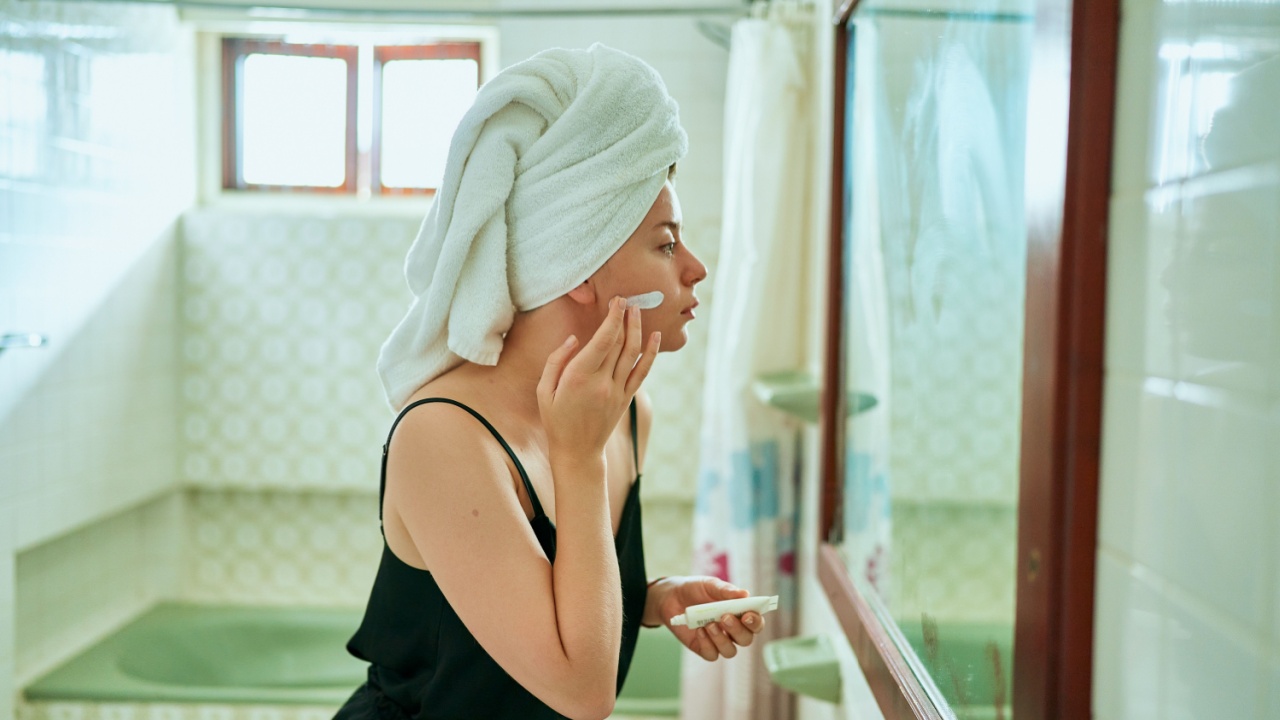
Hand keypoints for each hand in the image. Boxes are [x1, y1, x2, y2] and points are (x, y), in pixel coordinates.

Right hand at [538, 297, 660, 467]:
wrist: (577, 451)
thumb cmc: (555, 419)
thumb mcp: (543, 390)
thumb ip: (556, 361)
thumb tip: (575, 339)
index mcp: (579, 377)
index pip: (602, 340)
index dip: (613, 318)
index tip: (617, 301)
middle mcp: (602, 382)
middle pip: (619, 343)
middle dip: (624, 317)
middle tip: (626, 299)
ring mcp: (617, 391)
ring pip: (632, 353)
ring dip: (637, 329)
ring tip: (638, 310)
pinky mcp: (626, 398)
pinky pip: (642, 371)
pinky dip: (651, 353)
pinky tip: (655, 336)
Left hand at [647, 576, 766, 660]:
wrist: (671, 596)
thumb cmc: (695, 589)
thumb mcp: (710, 585)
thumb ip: (726, 590)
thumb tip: (745, 594)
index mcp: (739, 613)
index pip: (756, 623)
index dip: (756, 622)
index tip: (748, 615)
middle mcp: (732, 630)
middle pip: (746, 639)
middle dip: (738, 631)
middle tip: (725, 617)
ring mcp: (718, 640)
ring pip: (730, 651)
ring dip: (721, 639)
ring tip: (709, 624)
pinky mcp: (703, 648)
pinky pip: (711, 654)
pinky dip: (707, 644)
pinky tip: (699, 630)